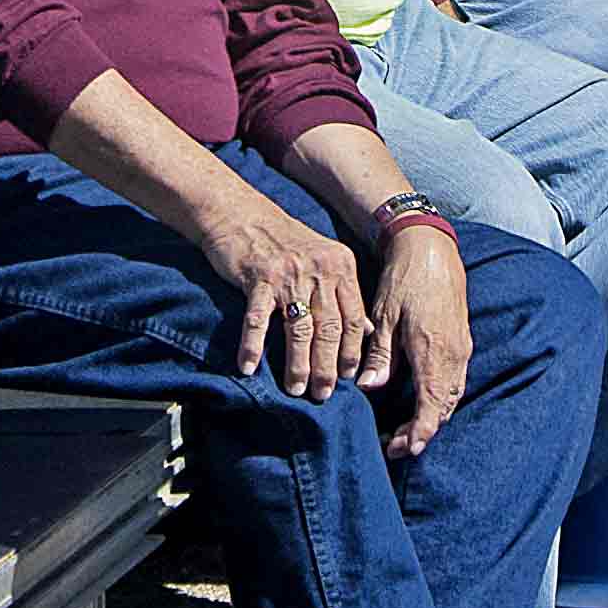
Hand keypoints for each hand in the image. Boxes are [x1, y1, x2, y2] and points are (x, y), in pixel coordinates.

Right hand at [194, 183, 370, 400]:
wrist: (240, 212)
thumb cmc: (282, 242)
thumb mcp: (323, 260)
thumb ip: (344, 293)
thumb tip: (368, 331)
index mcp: (340, 266)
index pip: (355, 318)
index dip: (352, 352)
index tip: (348, 379)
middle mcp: (319, 268)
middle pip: (330, 327)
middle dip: (328, 366)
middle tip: (323, 395)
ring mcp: (289, 272)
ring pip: (299, 328)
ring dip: (297, 364)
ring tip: (295, 389)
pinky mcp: (258, 276)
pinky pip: (258, 318)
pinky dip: (253, 345)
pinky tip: (249, 367)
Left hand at [359, 224, 471, 457]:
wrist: (432, 248)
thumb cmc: (404, 280)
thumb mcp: (385, 316)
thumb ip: (380, 356)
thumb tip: (368, 388)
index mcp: (433, 352)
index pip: (431, 408)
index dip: (418, 434)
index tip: (401, 450)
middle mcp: (453, 355)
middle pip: (443, 409)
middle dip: (421, 432)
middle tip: (394, 445)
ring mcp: (461, 349)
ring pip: (451, 398)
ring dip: (431, 418)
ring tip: (405, 431)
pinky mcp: (462, 342)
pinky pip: (455, 382)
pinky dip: (440, 400)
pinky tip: (423, 402)